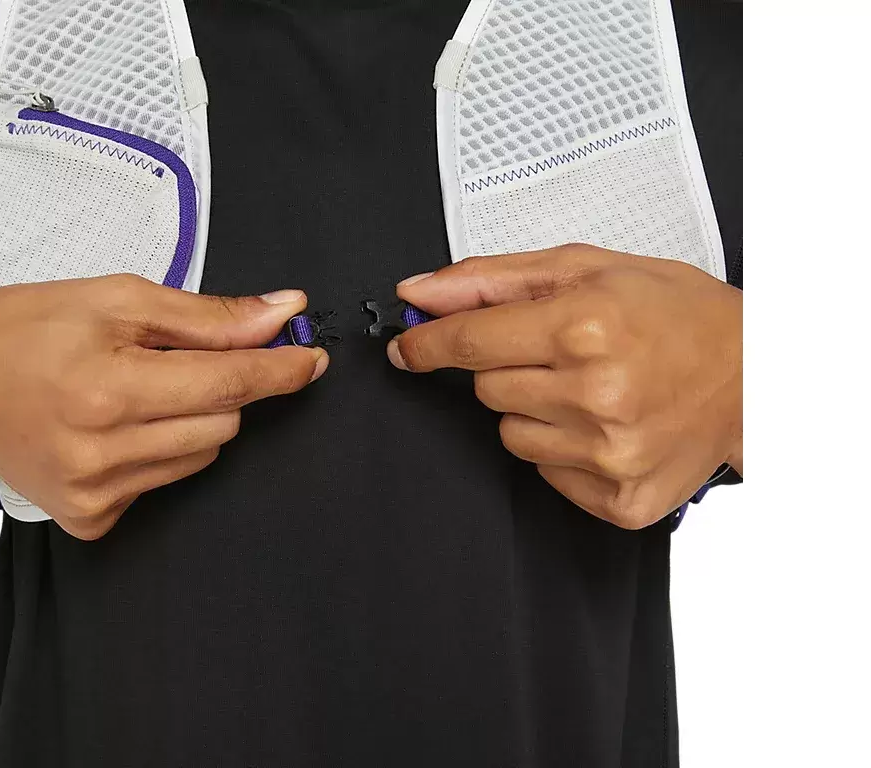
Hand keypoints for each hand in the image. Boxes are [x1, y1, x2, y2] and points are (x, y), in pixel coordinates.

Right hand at [0, 275, 327, 539]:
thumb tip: (281, 315)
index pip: (227, 385)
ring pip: (201, 455)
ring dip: (190, 418)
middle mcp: (102, 451)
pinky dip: (159, 450)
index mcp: (108, 390)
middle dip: (220, 387)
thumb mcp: (117, 300)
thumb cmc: (24, 330)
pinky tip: (115, 427)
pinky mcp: (90, 517)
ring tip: (133, 391)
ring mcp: (95, 492)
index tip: (310, 360)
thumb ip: (208, 317)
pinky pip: (165, 483)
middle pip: (223, 423)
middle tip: (175, 360)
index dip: (279, 370)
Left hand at [388, 244, 741, 529]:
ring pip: (510, 436)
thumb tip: (418, 294)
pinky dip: (563, 451)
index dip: (428, 344)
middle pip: (487, 391)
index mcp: (584, 328)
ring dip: (534, 411)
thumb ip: (491, 281)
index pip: (469, 343)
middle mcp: (595, 395)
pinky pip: (545, 475)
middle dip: (507, 368)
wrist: (755, 375)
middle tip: (562, 353)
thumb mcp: (587, 268)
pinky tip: (606, 425)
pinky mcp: (620, 499)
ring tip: (591, 389)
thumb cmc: (676, 314)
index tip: (409, 348)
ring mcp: (608, 455)